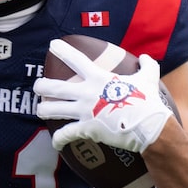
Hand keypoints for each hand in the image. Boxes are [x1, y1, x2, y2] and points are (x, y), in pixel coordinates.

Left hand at [34, 39, 171, 153]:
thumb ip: (146, 66)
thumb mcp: (149, 78)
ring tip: (40, 110)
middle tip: (37, 85)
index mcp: (98, 78)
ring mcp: (84, 111)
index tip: (51, 44)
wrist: (150, 127)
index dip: (62, 50)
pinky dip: (58, 140)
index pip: (76, 60)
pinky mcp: (86, 129)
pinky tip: (56, 143)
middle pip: (54, 87)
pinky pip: (65, 134)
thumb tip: (145, 57)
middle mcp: (86, 93)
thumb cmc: (148, 101)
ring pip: (52, 110)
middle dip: (40, 85)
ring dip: (43, 110)